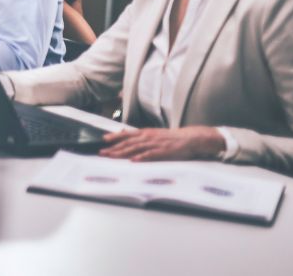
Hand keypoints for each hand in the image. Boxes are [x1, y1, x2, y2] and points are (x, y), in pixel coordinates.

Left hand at [99, 127, 226, 161]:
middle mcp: (148, 137)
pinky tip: (133, 160)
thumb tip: (126, 135)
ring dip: (122, 153)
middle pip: (127, 143)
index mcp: (146, 132)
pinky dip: (141, 157)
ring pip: (136, 148)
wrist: (190, 138)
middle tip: (102, 152)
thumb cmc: (171, 138)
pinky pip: (150, 155)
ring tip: (112, 156)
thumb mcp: (154, 134)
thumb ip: (141, 136)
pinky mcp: (163, 152)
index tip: (104, 139)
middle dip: (114, 148)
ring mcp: (155, 144)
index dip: (115, 137)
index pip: (127, 134)